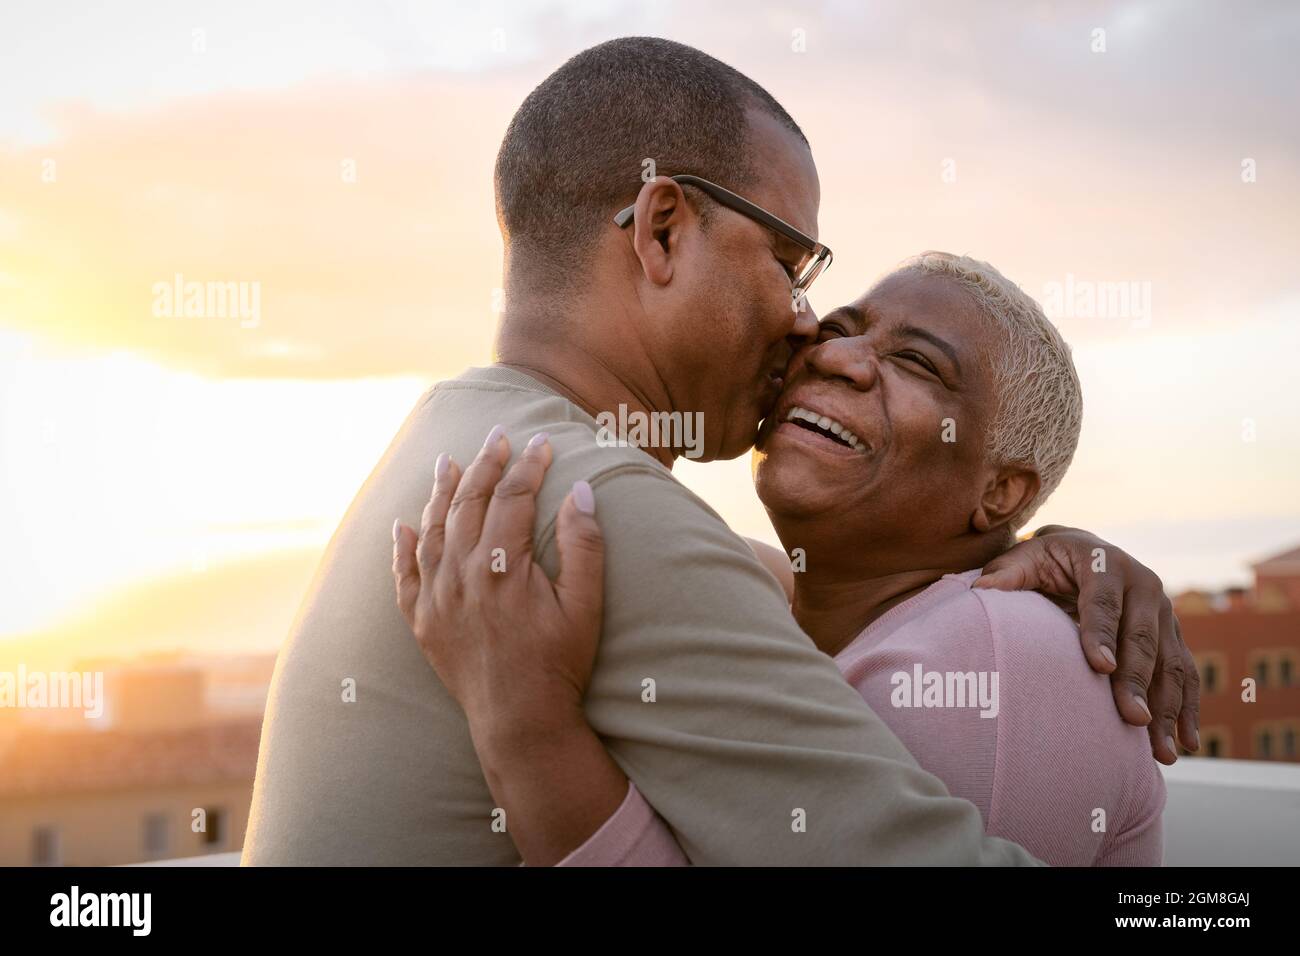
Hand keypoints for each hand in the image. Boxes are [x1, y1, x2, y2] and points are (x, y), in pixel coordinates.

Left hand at [391, 426, 605, 749]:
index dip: (529, 466)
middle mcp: (461, 574)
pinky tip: (403, 525)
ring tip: (447, 462)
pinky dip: (402, 547)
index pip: (513, 497)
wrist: (519, 721)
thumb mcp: (585, 605)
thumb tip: (580, 491)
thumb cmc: (559, 663)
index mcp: (502, 565)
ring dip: (441, 492)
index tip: (542, 443)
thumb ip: (583, 545)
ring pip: (433, 529)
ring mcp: (436, 598)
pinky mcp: (422, 622)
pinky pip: (405, 575)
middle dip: (485, 464)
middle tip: (497, 436)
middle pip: (469, 502)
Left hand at [973, 525, 1199, 765]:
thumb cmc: (1047, 560)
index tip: (1100, 666)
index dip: (1102, 633)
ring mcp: (1164, 613)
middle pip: (1142, 638)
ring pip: (1170, 663)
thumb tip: (979, 592)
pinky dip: (1187, 710)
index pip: (1103, 601)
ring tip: (1162, 751)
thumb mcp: (1027, 557)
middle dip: (1138, 681)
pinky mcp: (1174, 636)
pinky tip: (1186, 743)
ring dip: (1169, 708)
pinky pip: (1185, 675)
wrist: (1086, 552)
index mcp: (1106, 562)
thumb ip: (1005, 574)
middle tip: (1132, 718)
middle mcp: (1144, 585)